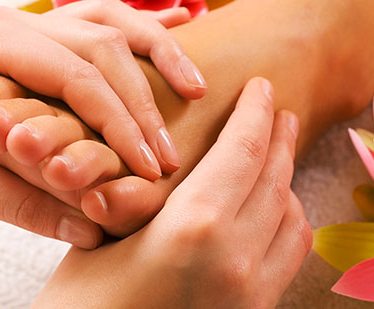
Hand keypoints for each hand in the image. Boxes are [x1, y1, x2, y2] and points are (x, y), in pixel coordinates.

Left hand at [0, 0, 198, 248]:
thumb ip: (21, 202)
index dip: (122, 123)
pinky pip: (94, 24)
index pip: (79, 76)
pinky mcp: (31, 39)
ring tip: (194, 85)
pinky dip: (136, 31)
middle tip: (169, 154)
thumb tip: (91, 229)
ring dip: (154, 51)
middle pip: (103, 44)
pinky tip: (175, 31)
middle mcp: (13, 22)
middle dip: (143, 101)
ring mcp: (24, 24)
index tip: (152, 167)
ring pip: (106, 22)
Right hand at [34, 78, 311, 307]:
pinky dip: (286, 221)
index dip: (255, 111)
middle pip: (276, 178)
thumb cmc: (80, 305)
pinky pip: (289, 254)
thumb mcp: (104, 237)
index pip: (242, 150)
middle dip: (279, 137)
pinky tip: (268, 211)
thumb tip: (174, 161)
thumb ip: (150, 196)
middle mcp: (238, 257)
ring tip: (273, 158)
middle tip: (280, 112)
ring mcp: (254, 291)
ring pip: (293, 216)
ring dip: (286, 180)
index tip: (262, 87)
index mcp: (195, 226)